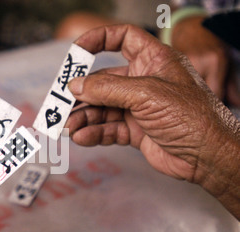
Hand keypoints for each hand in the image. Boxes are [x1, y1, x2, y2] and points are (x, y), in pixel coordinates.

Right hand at [65, 25, 239, 216]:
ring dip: (84, 117)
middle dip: (82, 94)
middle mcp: (144, 82)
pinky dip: (94, 132)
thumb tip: (76, 86)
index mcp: (153, 60)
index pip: (123, 38)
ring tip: (68, 127)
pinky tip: (82, 137)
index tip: (76, 51)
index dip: (98, 40)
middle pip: (103, 81)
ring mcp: (138, 107)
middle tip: (61, 104)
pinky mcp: (135, 130)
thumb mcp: (147, 94)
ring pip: (102, 108)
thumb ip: (108, 89)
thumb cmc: (191, 116)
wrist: (207, 156)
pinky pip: (108, 128)